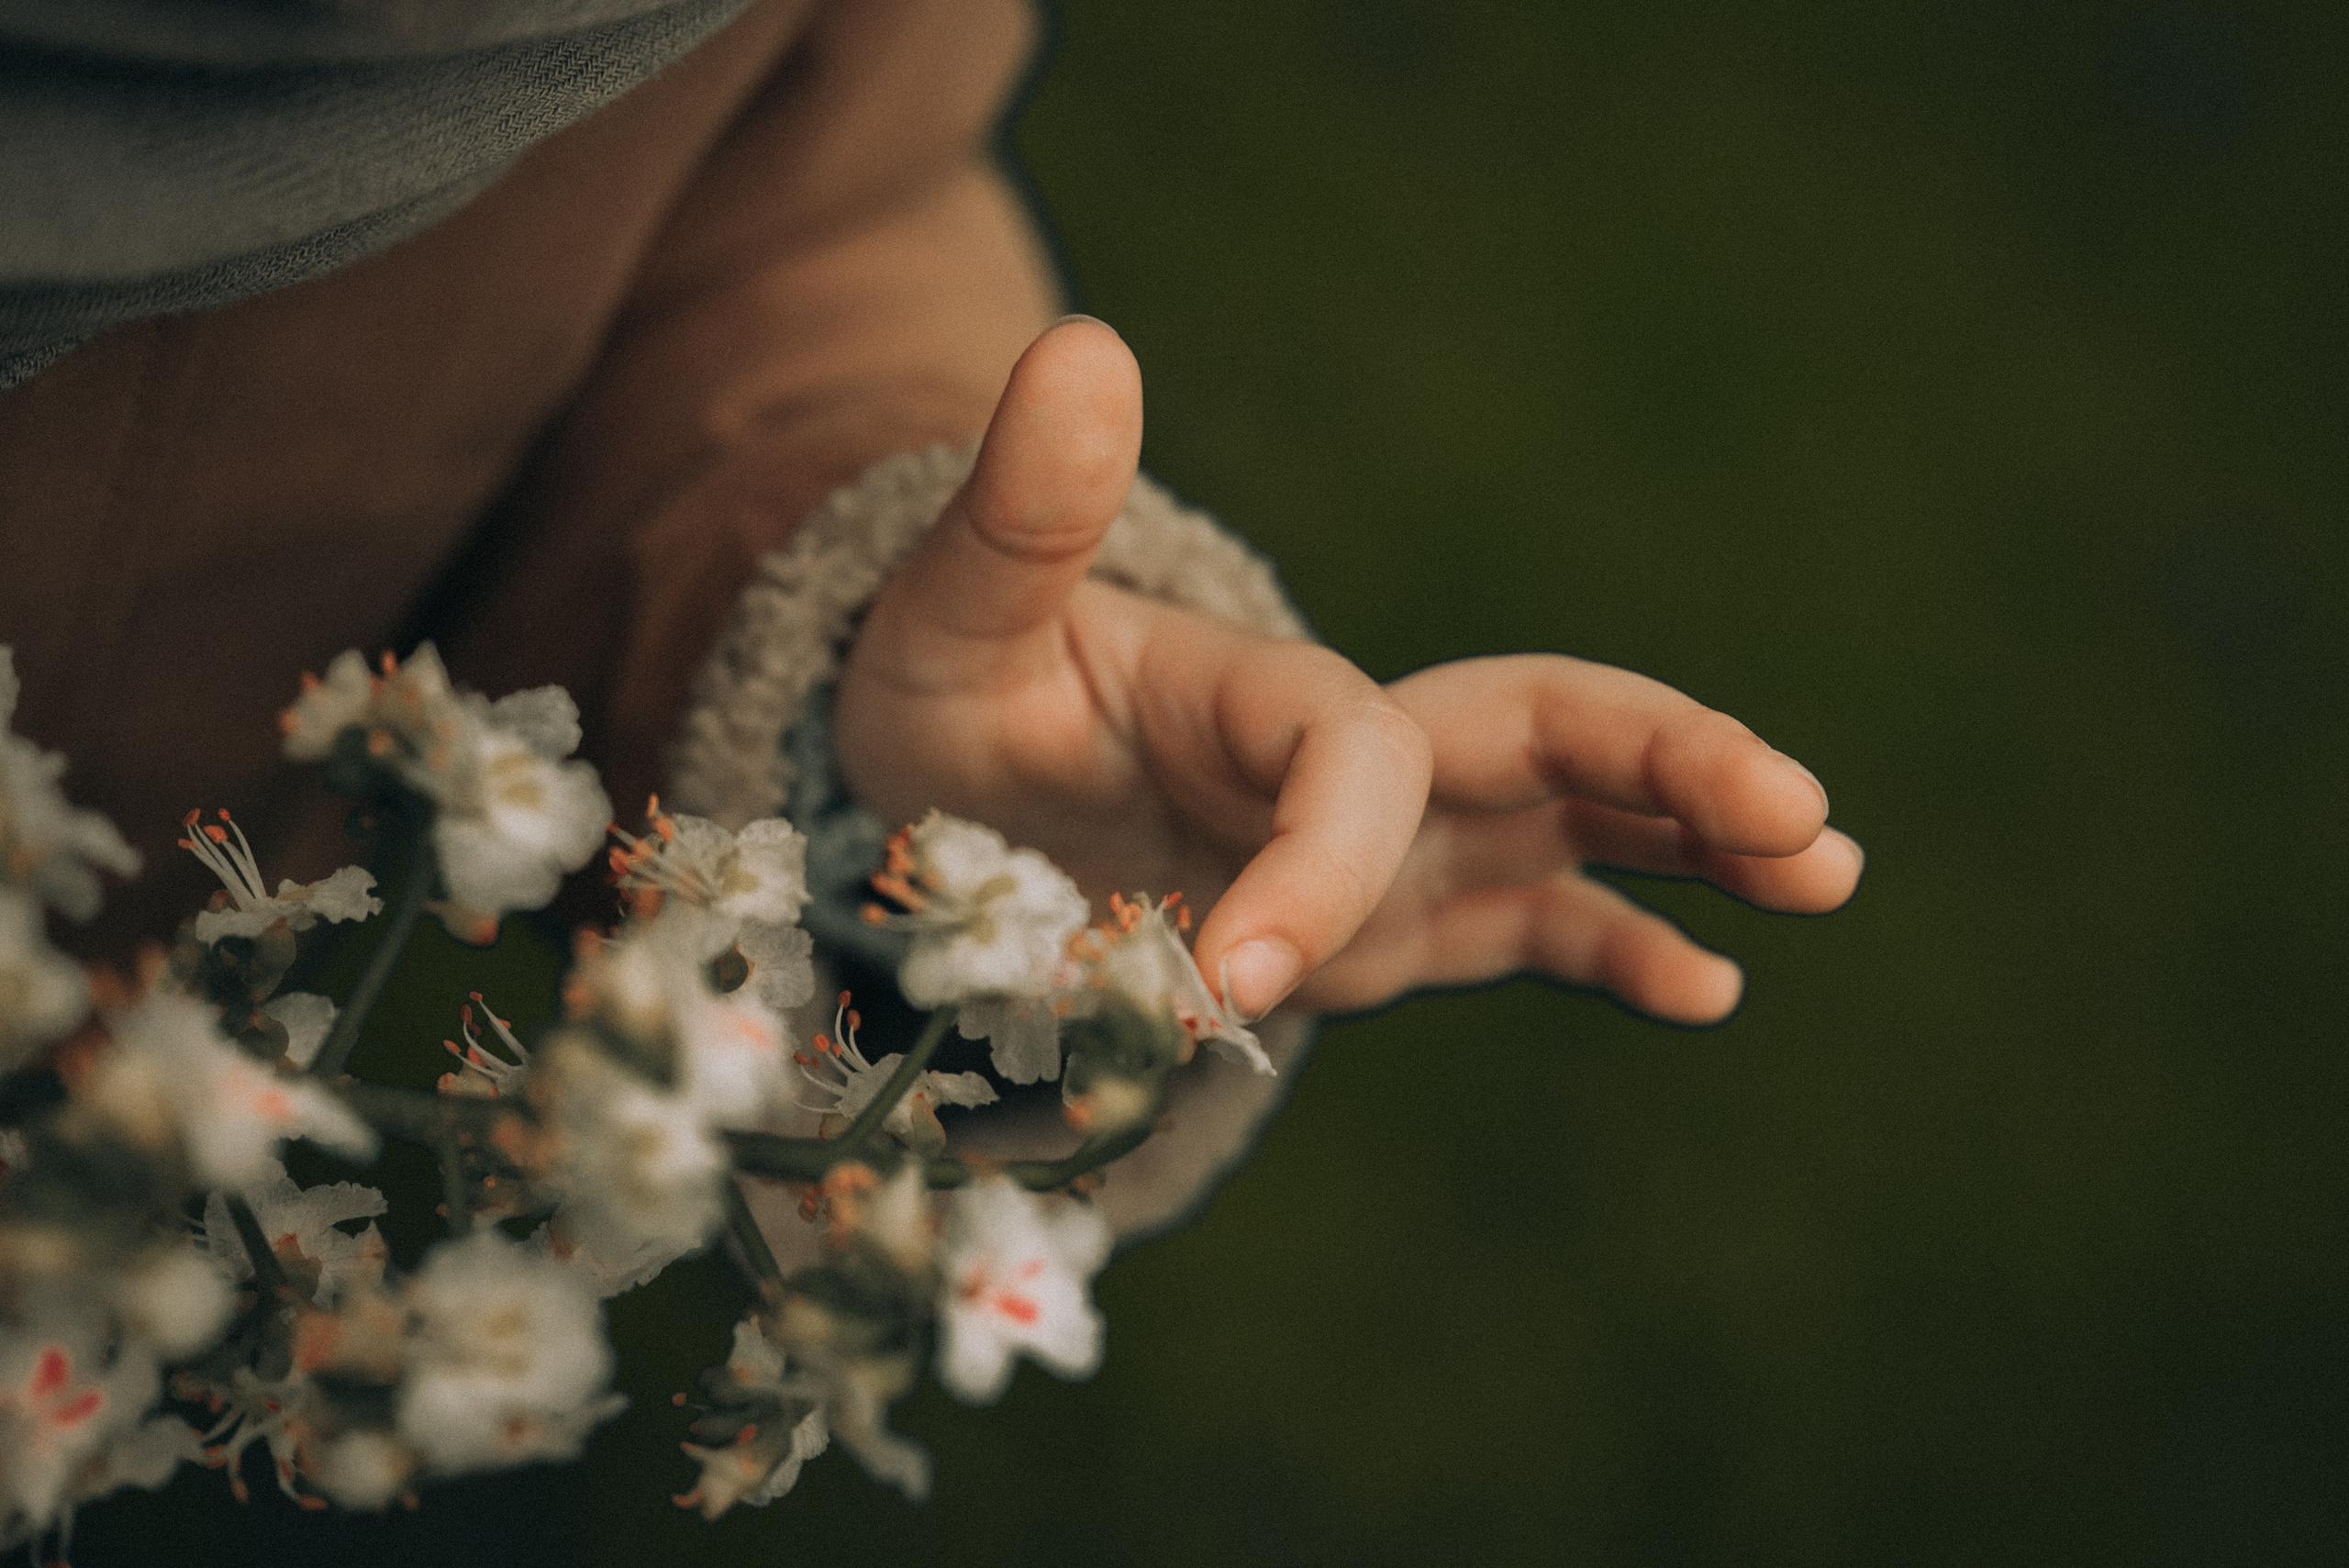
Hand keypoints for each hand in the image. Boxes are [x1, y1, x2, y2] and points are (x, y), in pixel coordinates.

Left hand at [834, 319, 1860, 1025]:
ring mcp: (1396, 841)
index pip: (1358, 760)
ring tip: (1828, 864)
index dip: (1321, 861)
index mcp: (1271, 692)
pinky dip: (1621, 947)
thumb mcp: (955, 610)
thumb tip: (1081, 342)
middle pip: (1550, 728)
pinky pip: (1532, 925)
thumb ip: (1026, 511)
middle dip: (1670, 766)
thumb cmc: (956, 693)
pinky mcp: (1398, 918)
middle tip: (1794, 812)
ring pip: (1578, 820)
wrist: (958, 782)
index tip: (1228, 966)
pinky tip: (1714, 988)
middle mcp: (1362, 755)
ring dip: (1698, 839)